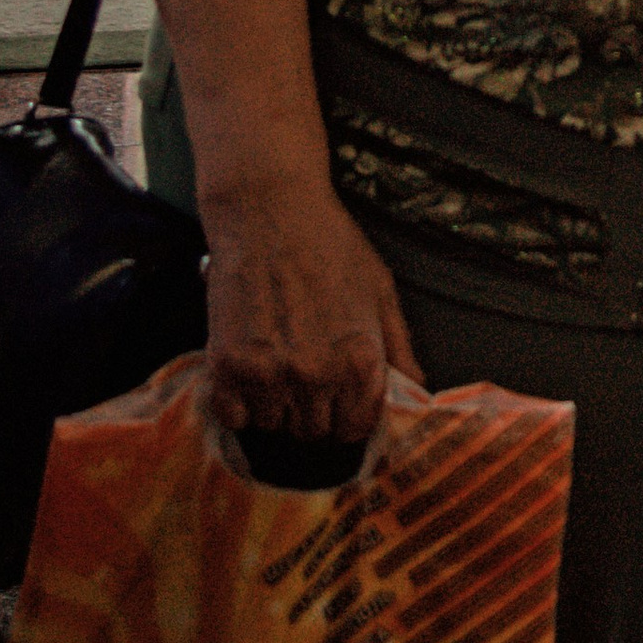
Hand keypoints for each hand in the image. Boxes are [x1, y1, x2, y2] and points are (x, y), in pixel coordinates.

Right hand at [202, 172, 421, 448]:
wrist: (270, 209)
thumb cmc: (331, 245)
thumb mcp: (380, 292)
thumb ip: (398, 350)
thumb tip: (416, 393)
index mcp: (360, 361)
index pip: (356, 430)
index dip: (348, 418)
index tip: (340, 404)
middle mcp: (316, 375)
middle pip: (314, 433)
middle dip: (314, 412)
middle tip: (306, 373)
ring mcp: (268, 374)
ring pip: (273, 426)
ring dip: (276, 406)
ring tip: (278, 361)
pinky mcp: (226, 365)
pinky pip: (233, 415)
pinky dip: (239, 401)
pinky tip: (250, 367)